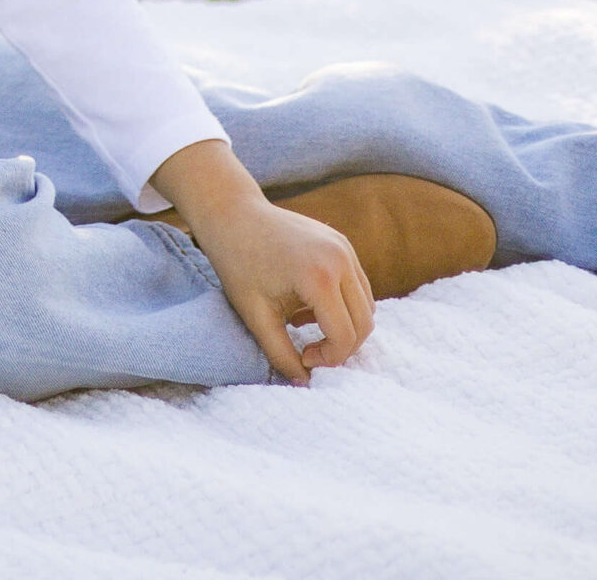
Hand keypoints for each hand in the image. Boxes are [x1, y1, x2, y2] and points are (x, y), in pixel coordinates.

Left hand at [149, 139, 373, 383]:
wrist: (231, 213)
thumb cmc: (237, 263)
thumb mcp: (255, 316)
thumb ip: (281, 354)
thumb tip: (304, 384)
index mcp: (319, 277)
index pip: (345, 336)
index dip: (328, 358)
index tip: (302, 356)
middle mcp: (340, 259)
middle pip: (364, 324)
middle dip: (341, 346)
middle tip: (308, 350)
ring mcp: (344, 247)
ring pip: (366, 306)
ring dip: (343, 325)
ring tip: (302, 323)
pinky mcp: (342, 243)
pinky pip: (357, 286)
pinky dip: (342, 304)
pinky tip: (307, 305)